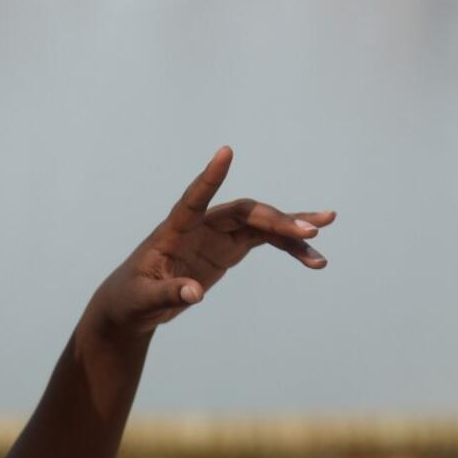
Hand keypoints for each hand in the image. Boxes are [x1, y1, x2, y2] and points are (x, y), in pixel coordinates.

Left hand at [83, 145, 335, 339]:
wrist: (134, 305)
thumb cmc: (132, 298)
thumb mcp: (144, 300)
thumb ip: (169, 294)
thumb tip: (194, 294)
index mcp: (173, 231)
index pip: (192, 199)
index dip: (209, 177)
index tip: (226, 151)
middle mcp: (198, 226)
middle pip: (242, 212)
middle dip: (275, 219)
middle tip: (310, 230)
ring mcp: (216, 236)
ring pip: (259, 223)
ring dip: (291, 229)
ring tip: (325, 229)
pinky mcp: (227, 249)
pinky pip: (264, 240)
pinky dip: (288, 247)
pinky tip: (313, 258)